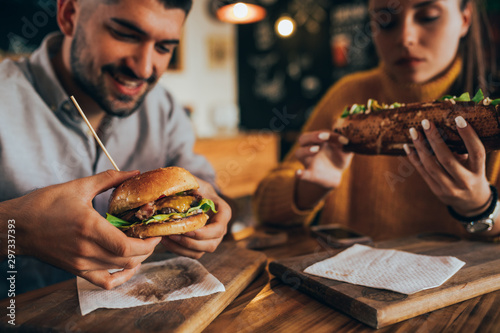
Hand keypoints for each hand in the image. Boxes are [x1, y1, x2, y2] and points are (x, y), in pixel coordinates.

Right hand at [0, 170, 160, 289]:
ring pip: (119, 270)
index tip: (156, 234)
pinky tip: (126, 266)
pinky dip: (120, 277)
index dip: (147, 244)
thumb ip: (109, 179)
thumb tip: (133, 173)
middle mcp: (86, 250)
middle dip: (147, 250)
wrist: (17, 226)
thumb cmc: (45, 204)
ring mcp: (81, 263)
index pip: (126, 246)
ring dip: (136, 260)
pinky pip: (104, 282)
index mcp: (89, 228)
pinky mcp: (76, 270)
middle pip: (127, 260)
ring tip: (142, 246)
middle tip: (153, 237)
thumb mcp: (78, 187)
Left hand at [161, 178, 230, 258]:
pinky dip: (177, 249)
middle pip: (210, 245)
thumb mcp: (195, 182)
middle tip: (172, 234)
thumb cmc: (195, 186)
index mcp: (223, 213)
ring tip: (165, 237)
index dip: (204, 233)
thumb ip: (190, 187)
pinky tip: (165, 240)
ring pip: (199, 252)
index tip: (187, 229)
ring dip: (181, 248)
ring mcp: (211, 239)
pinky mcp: (199, 245)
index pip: (218, 228)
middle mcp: (220, 229)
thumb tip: (176, 193)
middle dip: (189, 242)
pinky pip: (190, 253)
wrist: (195, 192)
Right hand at [295, 131, 352, 188]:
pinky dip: (300, 174)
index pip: (319, 133)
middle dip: (312, 136)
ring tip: (316, 149)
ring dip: (306, 150)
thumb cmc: (338, 159)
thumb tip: (349, 141)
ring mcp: (308, 161)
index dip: (329, 134)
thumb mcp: (345, 151)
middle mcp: (310, 149)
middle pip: (303, 139)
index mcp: (319, 141)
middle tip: (324, 136)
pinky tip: (298, 173)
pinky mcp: (310, 175)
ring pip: (299, 153)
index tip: (342, 139)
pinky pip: (302, 174)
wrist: (335, 176)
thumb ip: (347, 145)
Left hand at [405, 117, 490, 215]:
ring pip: (431, 166)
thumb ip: (463, 150)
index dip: (468, 135)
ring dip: (420, 147)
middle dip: (434, 139)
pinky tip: (407, 146)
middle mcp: (465, 181)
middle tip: (426, 122)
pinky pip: (422, 172)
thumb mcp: (475, 164)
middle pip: (446, 159)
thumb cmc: (473, 174)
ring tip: (413, 131)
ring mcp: (449, 188)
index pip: (476, 152)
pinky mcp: (436, 191)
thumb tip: (444, 128)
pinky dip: (414, 158)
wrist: (472, 202)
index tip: (458, 118)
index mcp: (478, 171)